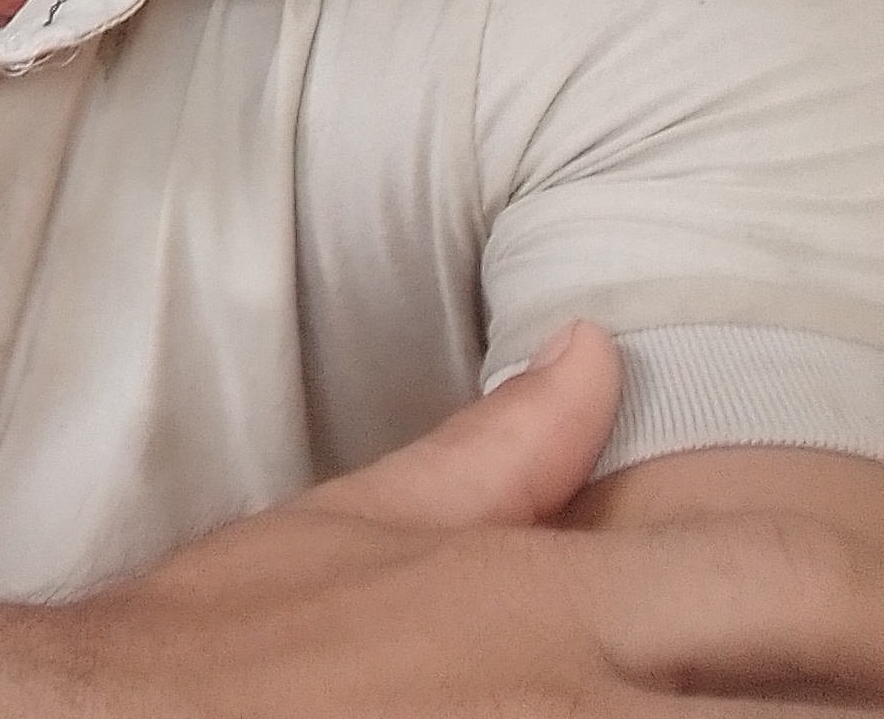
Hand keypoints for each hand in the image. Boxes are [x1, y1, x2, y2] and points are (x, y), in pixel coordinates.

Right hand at [72, 324, 883, 712]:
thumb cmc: (218, 656)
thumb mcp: (353, 528)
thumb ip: (501, 450)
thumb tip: (599, 354)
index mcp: (557, 606)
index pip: (791, 586)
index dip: (870, 606)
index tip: (880, 613)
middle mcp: (586, 710)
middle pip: (816, 710)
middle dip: (846, 693)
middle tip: (837, 676)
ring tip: (750, 706)